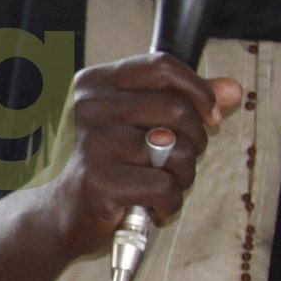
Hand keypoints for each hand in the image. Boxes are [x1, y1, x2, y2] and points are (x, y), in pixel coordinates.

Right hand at [17, 53, 246, 262]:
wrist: (49, 214)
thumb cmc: (92, 165)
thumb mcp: (131, 123)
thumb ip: (181, 101)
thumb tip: (231, 90)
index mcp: (94, 85)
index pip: (161, 66)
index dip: (197, 90)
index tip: (208, 115)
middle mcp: (89, 108)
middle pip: (177, 109)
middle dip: (194, 141)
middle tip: (178, 160)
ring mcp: (93, 143)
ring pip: (177, 151)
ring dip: (181, 175)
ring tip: (159, 183)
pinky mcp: (99, 181)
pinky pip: (164, 187)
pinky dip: (168, 203)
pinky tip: (150, 204)